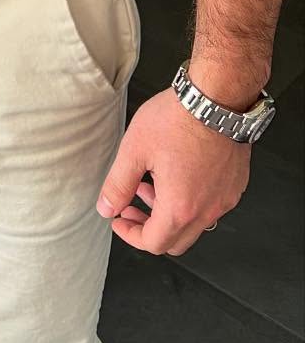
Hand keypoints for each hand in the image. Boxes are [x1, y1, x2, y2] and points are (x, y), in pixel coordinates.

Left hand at [97, 87, 249, 255]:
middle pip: (175, 241)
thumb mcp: (135, 150)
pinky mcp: (234, 185)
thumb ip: (118, 184)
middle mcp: (207, 211)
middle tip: (131, 206)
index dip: (130, 235)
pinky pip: (210, 206)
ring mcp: (224, 199)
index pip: (154, 243)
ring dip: (168, 213)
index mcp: (180, 208)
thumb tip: (106, 208)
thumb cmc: (177, 119)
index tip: (118, 219)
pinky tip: (176, 174)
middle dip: (149, 228)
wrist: (216, 99)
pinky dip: (189, 201)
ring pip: (194, 224)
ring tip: (149, 185)